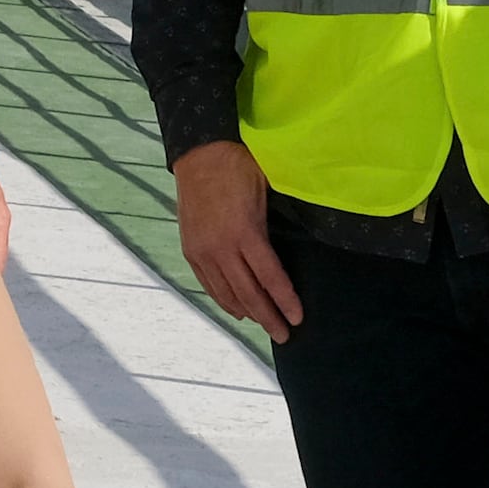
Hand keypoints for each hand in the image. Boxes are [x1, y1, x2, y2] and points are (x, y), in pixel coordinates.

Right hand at [170, 138, 301, 344]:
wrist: (199, 152)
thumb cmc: (240, 166)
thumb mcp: (266, 191)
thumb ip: (275, 224)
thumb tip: (297, 245)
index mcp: (245, 233)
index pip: (270, 278)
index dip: (285, 300)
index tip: (298, 318)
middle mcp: (221, 248)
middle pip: (249, 294)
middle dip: (269, 317)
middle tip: (284, 335)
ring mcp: (203, 251)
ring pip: (227, 293)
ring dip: (248, 313)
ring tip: (264, 324)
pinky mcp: (191, 250)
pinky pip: (209, 284)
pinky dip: (224, 300)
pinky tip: (236, 310)